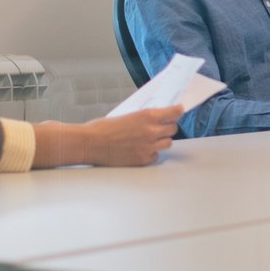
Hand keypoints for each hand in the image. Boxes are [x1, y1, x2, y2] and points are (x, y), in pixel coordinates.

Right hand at [34, 107, 180, 168]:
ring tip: (150, 139)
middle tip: (162, 126)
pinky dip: (151, 153)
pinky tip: (140, 149)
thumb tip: (156, 117)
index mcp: (146, 116)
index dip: (178, 111)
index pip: (174, 112)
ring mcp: (148, 147)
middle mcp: (151, 131)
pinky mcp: (143, 160)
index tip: (179, 110)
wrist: (90, 143)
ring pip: (167, 143)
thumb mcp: (126, 115)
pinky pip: (155, 156)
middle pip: (173, 129)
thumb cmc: (103, 128)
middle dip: (168, 126)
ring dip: (161, 140)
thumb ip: (144, 118)